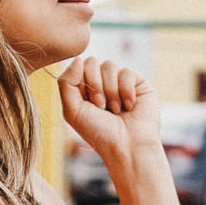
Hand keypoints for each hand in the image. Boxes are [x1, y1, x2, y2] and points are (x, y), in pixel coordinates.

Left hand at [57, 56, 160, 172]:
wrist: (126, 146)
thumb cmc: (99, 132)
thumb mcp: (72, 110)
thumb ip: (66, 83)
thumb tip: (77, 58)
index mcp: (85, 87)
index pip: (78, 66)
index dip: (82, 82)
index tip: (89, 104)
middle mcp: (102, 82)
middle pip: (93, 61)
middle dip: (95, 86)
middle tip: (101, 107)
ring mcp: (120, 81)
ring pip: (110, 65)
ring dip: (110, 91)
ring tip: (115, 110)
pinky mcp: (138, 83)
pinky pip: (127, 72)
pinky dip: (126, 91)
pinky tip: (129, 106)